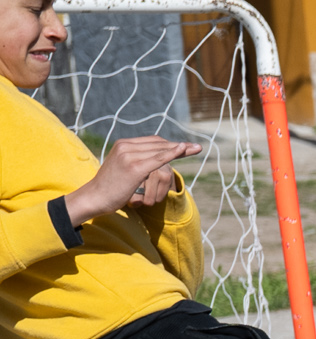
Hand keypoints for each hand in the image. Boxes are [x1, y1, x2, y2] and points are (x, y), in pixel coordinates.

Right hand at [63, 135, 200, 221]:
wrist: (95, 197)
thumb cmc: (110, 187)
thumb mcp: (122, 168)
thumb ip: (135, 160)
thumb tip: (150, 160)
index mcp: (123, 144)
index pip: (152, 141)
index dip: (171, 144)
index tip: (187, 146)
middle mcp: (125, 146)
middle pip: (159, 144)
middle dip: (179, 146)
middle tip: (197, 147)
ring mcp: (129, 155)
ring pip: (160, 151)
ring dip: (180, 150)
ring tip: (195, 149)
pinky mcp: (135, 167)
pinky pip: (158, 159)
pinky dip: (172, 154)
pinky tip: (183, 150)